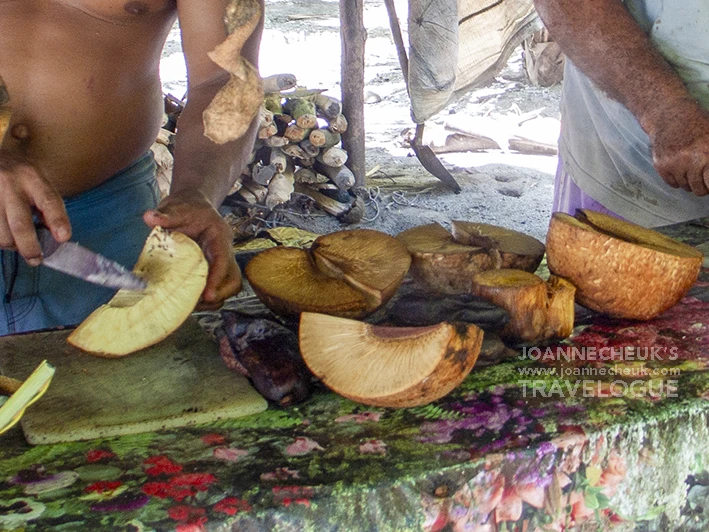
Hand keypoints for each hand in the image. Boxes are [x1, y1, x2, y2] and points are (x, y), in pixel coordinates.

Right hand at [0, 153, 69, 264]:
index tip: (63, 238)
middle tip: (35, 259)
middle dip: (29, 246)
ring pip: (0, 232)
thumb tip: (56, 239)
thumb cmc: (25, 179)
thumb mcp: (43, 186)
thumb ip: (50, 211)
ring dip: (10, 245)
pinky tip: (4, 236)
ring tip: (16, 244)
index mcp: (33, 179)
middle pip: (19, 223)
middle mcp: (9, 184)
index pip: (48, 201)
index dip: (57, 221)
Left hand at [143, 189, 240, 309]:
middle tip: (198, 303)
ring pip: (228, 286)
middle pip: (233, 279)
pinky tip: (188, 300)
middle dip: (219, 294)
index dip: (217, 279)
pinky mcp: (213, 269)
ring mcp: (220, 262)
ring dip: (213, 300)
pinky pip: (217, 288)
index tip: (207, 295)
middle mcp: (224, 251)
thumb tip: (149, 217)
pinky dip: (206, 298)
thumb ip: (165, 214)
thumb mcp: (176, 207)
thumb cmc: (187, 207)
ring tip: (191, 305)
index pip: (223, 260)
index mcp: (219, 236)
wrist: (193, 205)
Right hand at [649, 98, 708, 195]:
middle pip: (699, 189)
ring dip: (688, 182)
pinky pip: (672, 184)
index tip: (708, 183)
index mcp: (707, 154)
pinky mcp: (661, 166)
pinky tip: (679, 169)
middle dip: (702, 186)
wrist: (668, 116)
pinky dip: (677, 180)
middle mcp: (690, 161)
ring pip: (685, 187)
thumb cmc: (696, 125)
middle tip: (702, 179)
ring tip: (690, 170)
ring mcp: (674, 165)